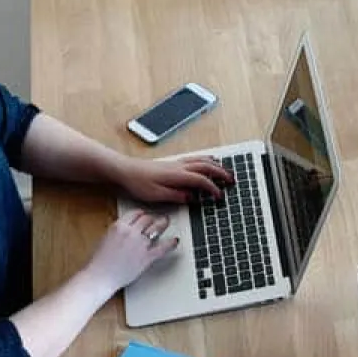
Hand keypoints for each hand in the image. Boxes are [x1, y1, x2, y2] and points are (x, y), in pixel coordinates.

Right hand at [84, 211, 180, 292]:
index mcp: (119, 226)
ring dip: (163, 223)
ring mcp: (140, 244)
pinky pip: (163, 247)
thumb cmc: (100, 261)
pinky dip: (171, 243)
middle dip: (152, 218)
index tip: (144, 215)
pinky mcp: (147, 256)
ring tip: (166, 222)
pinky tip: (175, 241)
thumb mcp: (106, 238)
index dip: (141, 214)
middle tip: (156, 219)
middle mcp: (131, 232)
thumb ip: (118, 230)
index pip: (135, 213)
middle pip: (147, 218)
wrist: (101, 276)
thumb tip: (127, 228)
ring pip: (156, 227)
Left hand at [114, 156, 234, 203]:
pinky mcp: (173, 163)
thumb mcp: (156, 195)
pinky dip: (206, 159)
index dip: (213, 189)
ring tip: (226, 170)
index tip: (220, 196)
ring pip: (202, 160)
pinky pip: (195, 158)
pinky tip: (208, 161)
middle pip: (206, 167)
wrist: (125, 170)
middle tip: (232, 180)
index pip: (202, 181)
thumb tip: (192, 198)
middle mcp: (179, 167)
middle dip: (221, 173)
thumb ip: (176, 196)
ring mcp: (177, 163)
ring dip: (216, 165)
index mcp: (177, 175)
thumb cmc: (138, 182)